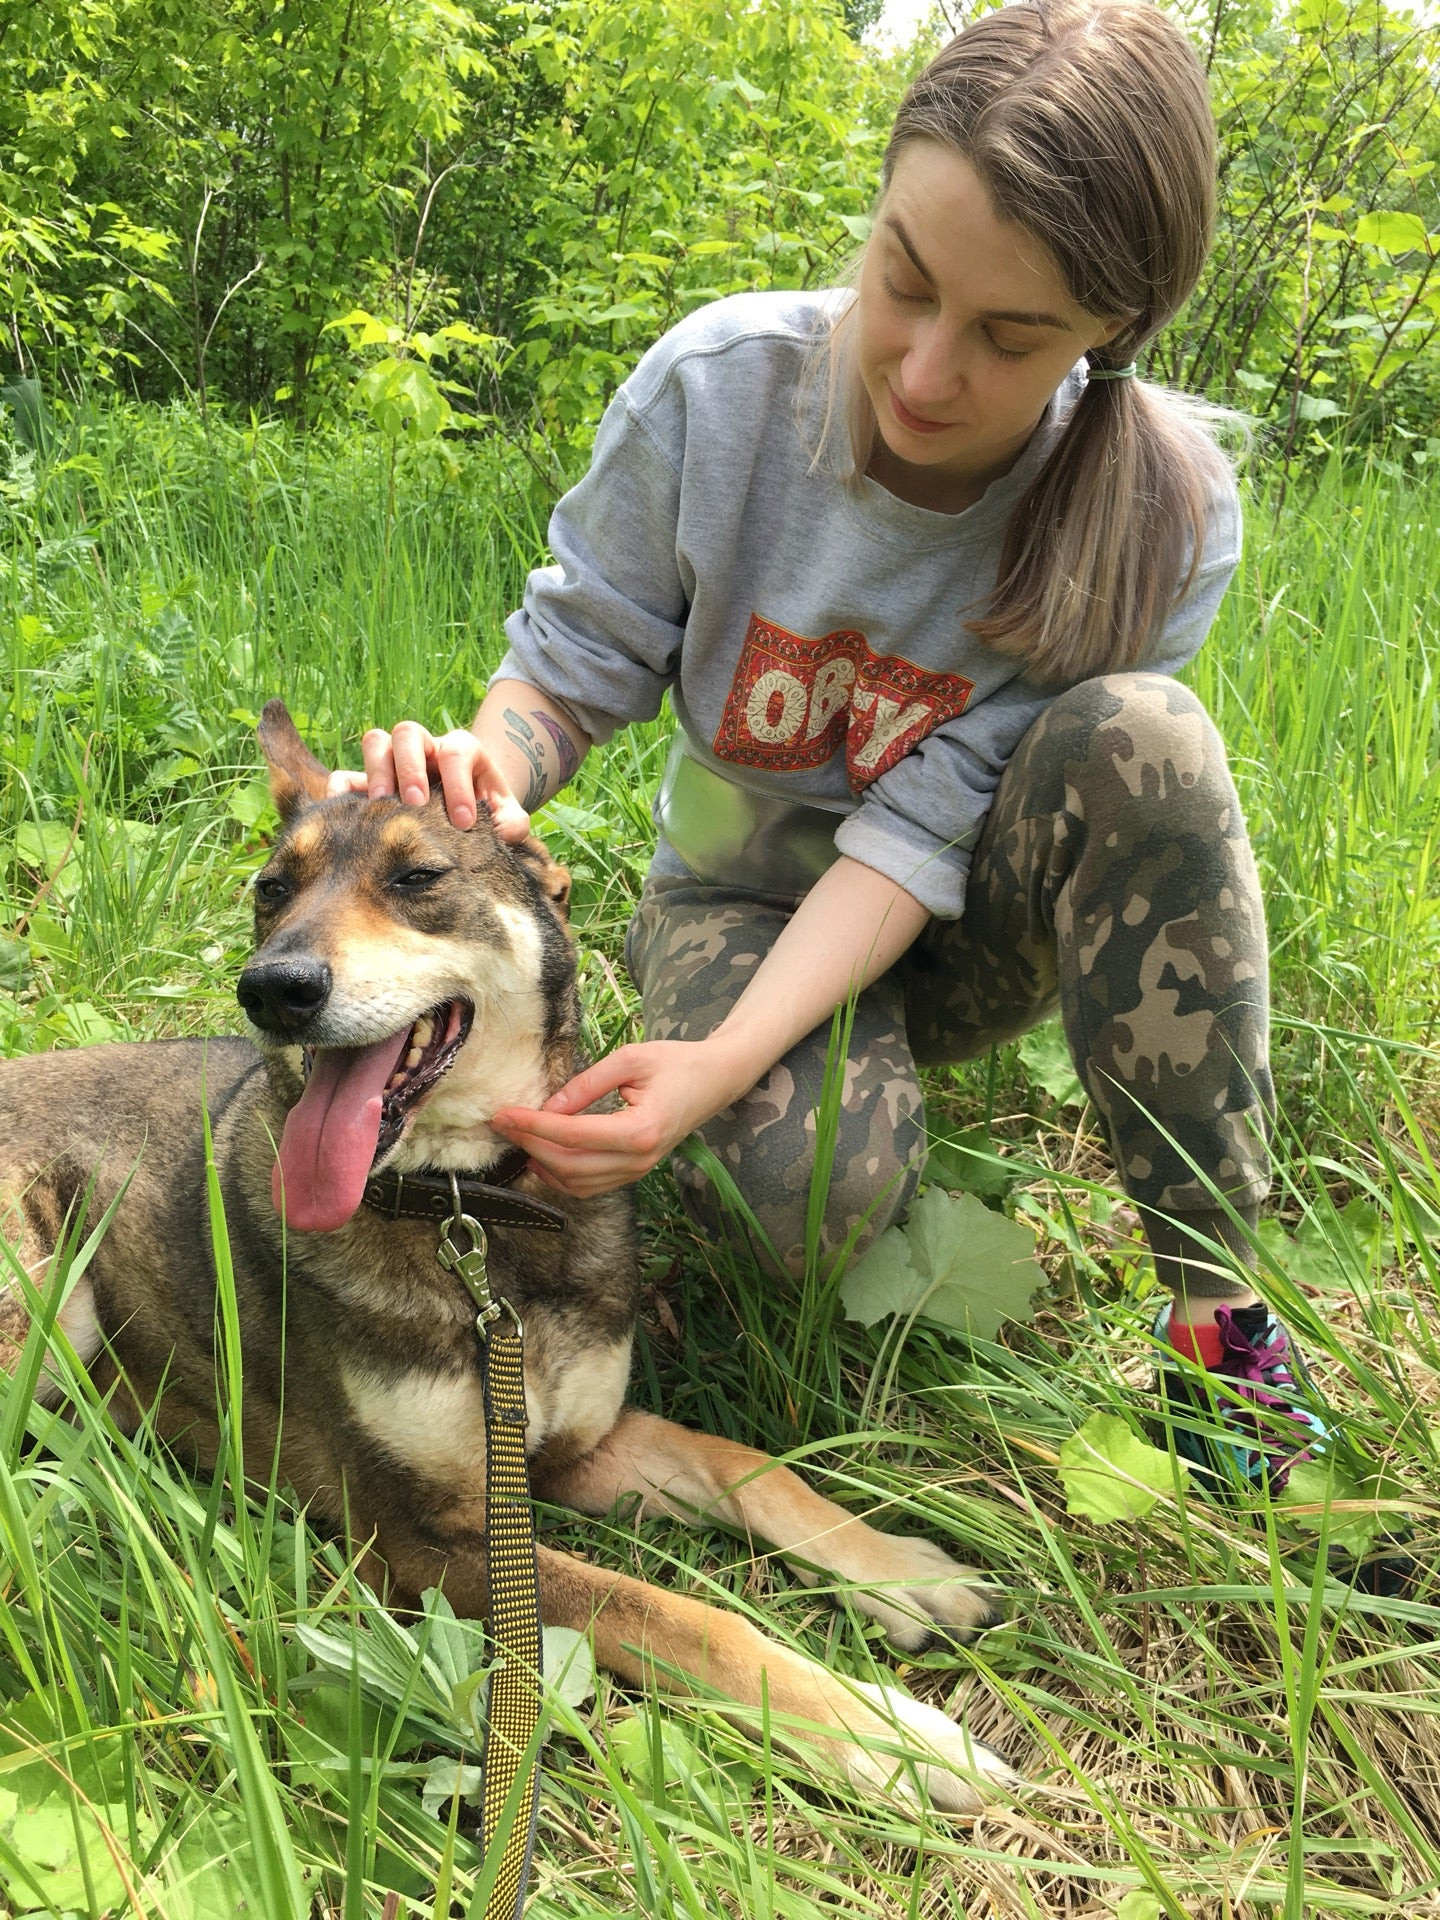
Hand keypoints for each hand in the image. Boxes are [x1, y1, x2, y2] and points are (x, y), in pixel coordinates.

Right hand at [326, 720, 530, 840]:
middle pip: (407, 733)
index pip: (456, 752)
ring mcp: (395, 761)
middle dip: (410, 768)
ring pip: (375, 742)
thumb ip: (511, 823)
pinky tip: (347, 816)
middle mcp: (425, 748)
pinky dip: (342, 791)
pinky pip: (346, 775)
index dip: (458, 785)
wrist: (468, 807)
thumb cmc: (486, 810)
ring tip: (382, 808)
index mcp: (461, 750)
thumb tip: (502, 832)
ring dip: (376, 772)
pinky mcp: (370, 782)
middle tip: (415, 805)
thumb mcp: (506, 814)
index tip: (463, 822)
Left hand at [490, 1039, 751, 1197]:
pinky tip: (543, 1154)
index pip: (573, 1135)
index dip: (533, 1126)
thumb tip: (548, 1105)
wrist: (715, 1081)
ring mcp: (639, 1171)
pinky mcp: (636, 1172)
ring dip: (542, 1164)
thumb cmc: (676, 1063)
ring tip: (518, 1137)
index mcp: (641, 1130)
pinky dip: (561, 1175)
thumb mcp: (630, 1060)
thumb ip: (587, 1083)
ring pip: (576, 1182)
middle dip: (530, 1144)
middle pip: (569, 1165)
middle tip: (503, 1122)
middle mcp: (640, 1159)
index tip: (503, 1114)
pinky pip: (590, 1185)